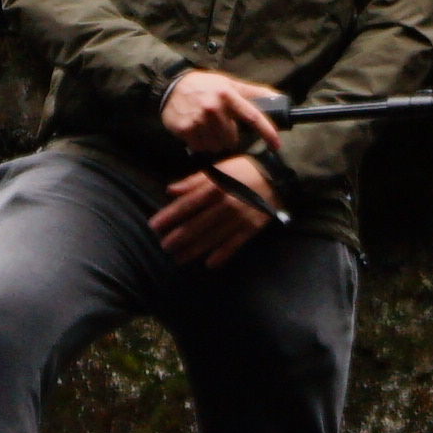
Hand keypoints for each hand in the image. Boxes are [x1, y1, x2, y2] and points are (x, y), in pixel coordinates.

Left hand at [151, 157, 278, 266]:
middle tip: (164, 247)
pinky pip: (235, 245)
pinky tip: (209, 264)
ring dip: (194, 250)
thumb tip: (170, 190)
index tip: (154, 226)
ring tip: (178, 259)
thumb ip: (194, 181)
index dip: (169, 216)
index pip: (187, 204)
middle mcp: (225, 204)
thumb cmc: (244, 170)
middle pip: (197, 224)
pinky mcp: (252, 228)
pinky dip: (222, 255)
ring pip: (212, 237)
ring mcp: (239, 218)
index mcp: (215, 187)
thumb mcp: (219, 168)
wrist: (278, 177)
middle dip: (178, 237)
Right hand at [157, 65, 283, 154]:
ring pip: (216, 146)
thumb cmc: (206, 86)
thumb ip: (254, 92)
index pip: (253, 117)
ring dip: (214, 141)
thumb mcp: (230, 84)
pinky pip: (200, 148)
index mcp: (228, 95)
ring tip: (207, 127)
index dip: (267, 133)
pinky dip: (200, 143)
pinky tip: (196, 130)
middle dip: (228, 136)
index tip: (276, 145)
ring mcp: (199, 120)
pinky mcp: (185, 129)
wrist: (172, 86)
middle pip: (232, 139)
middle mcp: (214, 108)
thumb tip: (279, 98)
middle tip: (219, 125)